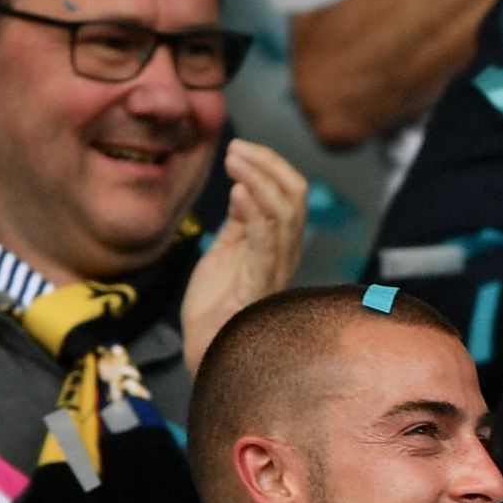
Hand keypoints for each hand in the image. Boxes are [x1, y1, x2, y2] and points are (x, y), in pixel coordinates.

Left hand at [182, 141, 310, 375]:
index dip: (271, 166)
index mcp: (277, 245)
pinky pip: (265, 244)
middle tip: (237, 148)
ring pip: (286, 214)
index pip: (291, 195)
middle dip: (268, 165)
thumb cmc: (214, 309)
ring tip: (234, 159)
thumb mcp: (226, 253)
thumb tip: (244, 186)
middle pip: (295, 198)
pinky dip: (255, 212)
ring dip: (260, 179)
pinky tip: (238, 192)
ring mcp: (274, 271)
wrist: (206, 354)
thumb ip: (240, 224)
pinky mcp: (257, 287)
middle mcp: (284, 255)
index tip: (240, 148)